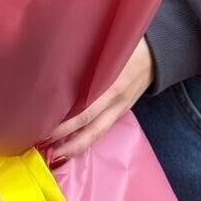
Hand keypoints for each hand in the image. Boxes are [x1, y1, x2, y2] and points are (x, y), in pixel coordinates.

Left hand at [43, 37, 154, 164]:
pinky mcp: (122, 111)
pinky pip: (102, 129)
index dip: (64, 125)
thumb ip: (86, 61)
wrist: (158, 54)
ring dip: (76, 147)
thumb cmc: (127, 47)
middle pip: (90, 130)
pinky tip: (71, 143)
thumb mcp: (108, 52)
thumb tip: (54, 68)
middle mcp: (116, 103)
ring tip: (54, 154)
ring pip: (97, 134)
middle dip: (67, 143)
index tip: (42, 129)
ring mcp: (120, 109)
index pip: (85, 112)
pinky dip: (86, 138)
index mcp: (112, 86)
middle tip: (43, 149)